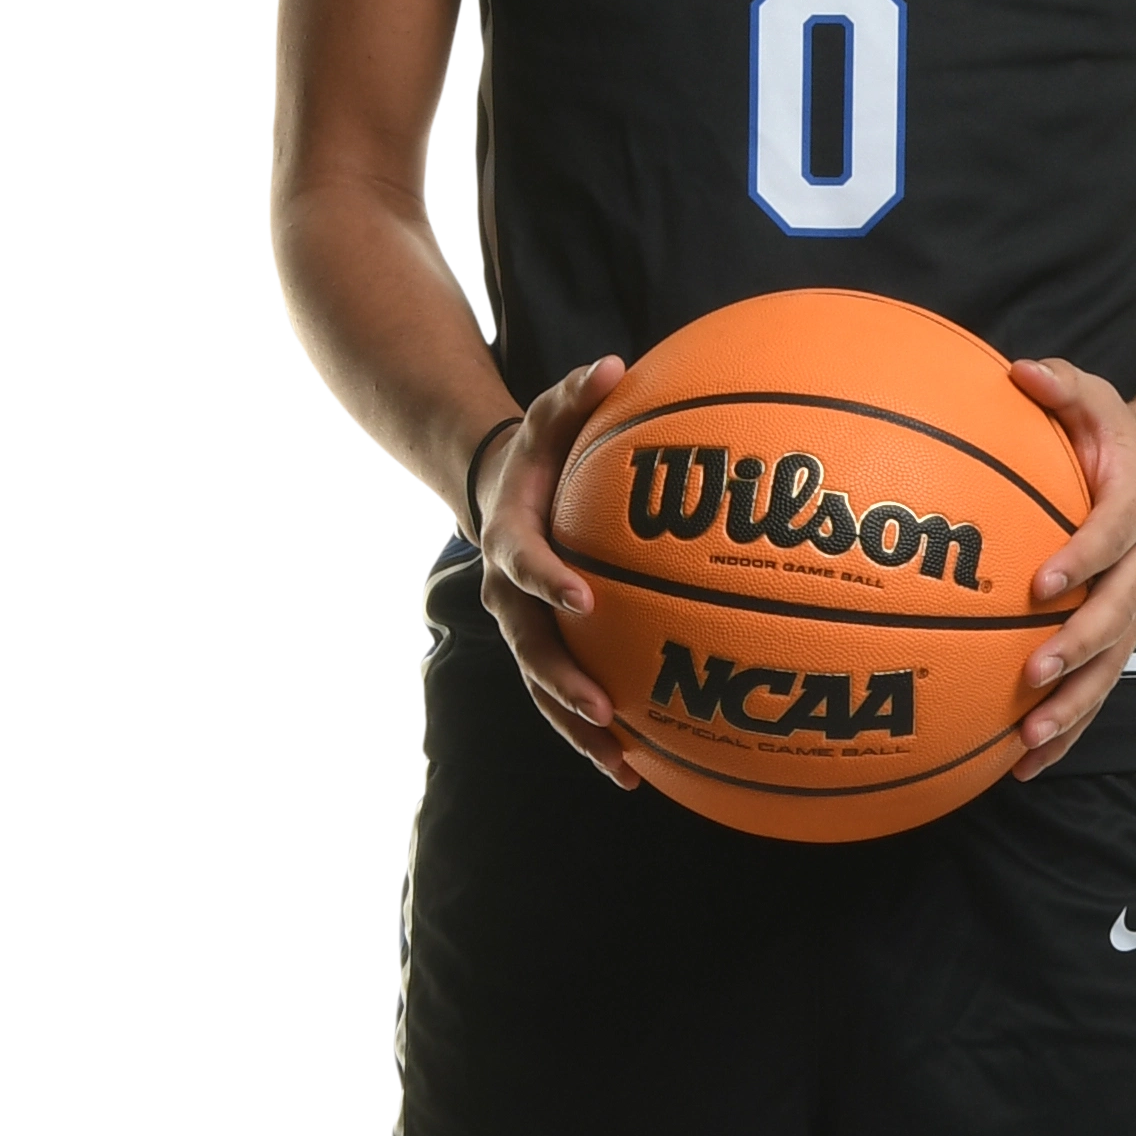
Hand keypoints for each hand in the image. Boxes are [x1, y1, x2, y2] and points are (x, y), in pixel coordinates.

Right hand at [476, 358, 640, 787]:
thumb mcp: (551, 415)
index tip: (583, 598)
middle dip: (563, 683)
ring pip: (543, 688)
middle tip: (603, 711)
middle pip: (528, 647)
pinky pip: (563, 699)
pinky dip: (592, 735)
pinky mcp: (543, 651)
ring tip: (621, 766)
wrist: (500, 492)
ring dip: (577, 730)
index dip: (548, 580)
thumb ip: (576, 394)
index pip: (523, 562)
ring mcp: (522, 627)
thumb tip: (614, 365)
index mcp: (509, 537)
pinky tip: (635, 770)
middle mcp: (506, 593)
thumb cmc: (541, 451)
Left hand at [1006, 357, 1135, 776]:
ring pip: (1109, 668)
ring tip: (1030, 741)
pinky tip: (1022, 765)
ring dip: (1072, 707)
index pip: (1108, 538)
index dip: (1081, 559)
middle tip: (1034, 675)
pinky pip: (1095, 690)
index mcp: (1133, 510)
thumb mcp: (1094, 396)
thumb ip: (1059, 385)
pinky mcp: (1119, 638)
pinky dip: (1065, 729)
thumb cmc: (1114, 437)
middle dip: (1075, 650)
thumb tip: (1018, 371)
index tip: (1042, 583)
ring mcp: (1132, 609)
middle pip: (1113, 617)